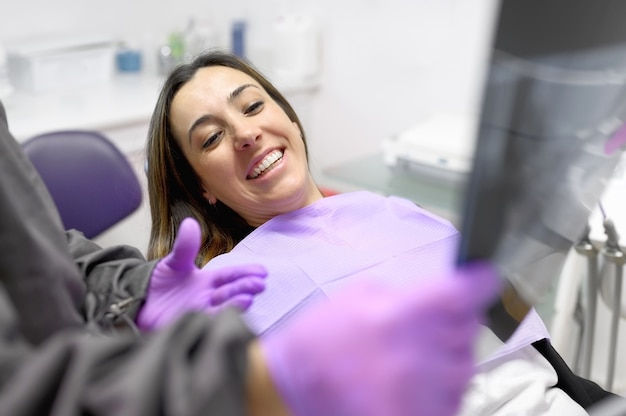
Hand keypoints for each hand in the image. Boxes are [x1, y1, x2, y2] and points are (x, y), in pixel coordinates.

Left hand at [137, 217, 267, 330]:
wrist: (140, 304)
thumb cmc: (160, 283)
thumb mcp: (174, 263)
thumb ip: (185, 247)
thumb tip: (190, 223)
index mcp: (208, 281)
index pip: (231, 275)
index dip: (246, 273)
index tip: (263, 271)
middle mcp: (209, 298)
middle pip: (231, 291)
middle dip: (246, 287)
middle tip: (259, 284)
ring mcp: (201, 312)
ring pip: (223, 308)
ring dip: (236, 304)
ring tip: (248, 298)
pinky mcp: (190, 326)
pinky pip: (207, 323)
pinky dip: (218, 319)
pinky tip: (227, 314)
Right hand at [260, 262, 499, 415]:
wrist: (294, 390)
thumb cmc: (323, 339)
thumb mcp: (359, 295)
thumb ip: (407, 294)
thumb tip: (442, 295)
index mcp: (411, 312)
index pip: (472, 289)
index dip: (479, 280)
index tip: (479, 278)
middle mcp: (430, 351)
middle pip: (470, 327)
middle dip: (450, 323)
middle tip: (415, 329)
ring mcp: (433, 391)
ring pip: (463, 363)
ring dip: (441, 358)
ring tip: (399, 361)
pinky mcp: (431, 415)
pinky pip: (451, 395)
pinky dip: (433, 388)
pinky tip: (400, 384)